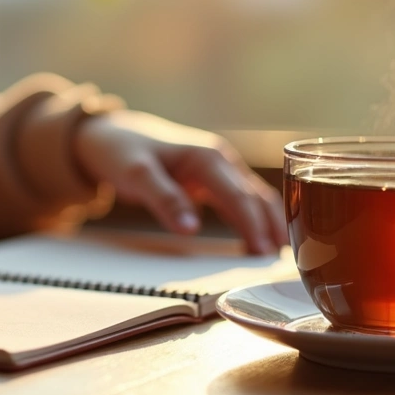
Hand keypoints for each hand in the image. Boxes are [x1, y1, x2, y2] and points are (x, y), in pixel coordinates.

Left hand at [74, 110, 287, 253]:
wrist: (109, 133)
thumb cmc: (122, 152)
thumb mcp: (137, 174)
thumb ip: (164, 200)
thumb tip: (192, 229)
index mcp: (208, 156)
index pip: (240, 195)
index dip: (254, 224)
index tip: (265, 253)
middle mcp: (220, 159)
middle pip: (255, 197)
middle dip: (272, 227)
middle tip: (285, 261)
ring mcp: (218, 169)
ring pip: (254, 197)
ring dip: (268, 223)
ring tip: (280, 255)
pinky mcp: (212, 179)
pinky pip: (240, 200)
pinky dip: (253, 219)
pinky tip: (258, 241)